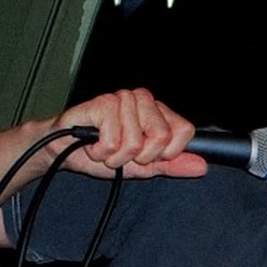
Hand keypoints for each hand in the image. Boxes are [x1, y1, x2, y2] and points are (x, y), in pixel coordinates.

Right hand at [56, 88, 205, 179]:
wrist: (64, 151)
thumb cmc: (102, 153)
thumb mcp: (143, 166)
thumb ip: (172, 165)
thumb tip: (201, 166)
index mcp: (158, 111)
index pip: (184, 131)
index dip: (167, 153)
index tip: (146, 156)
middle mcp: (143, 100)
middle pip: (161, 138)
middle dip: (139, 157)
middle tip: (121, 153)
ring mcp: (123, 99)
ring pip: (135, 143)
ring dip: (116, 157)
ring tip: (105, 148)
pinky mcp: (103, 103)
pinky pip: (114, 141)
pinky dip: (101, 152)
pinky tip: (94, 143)